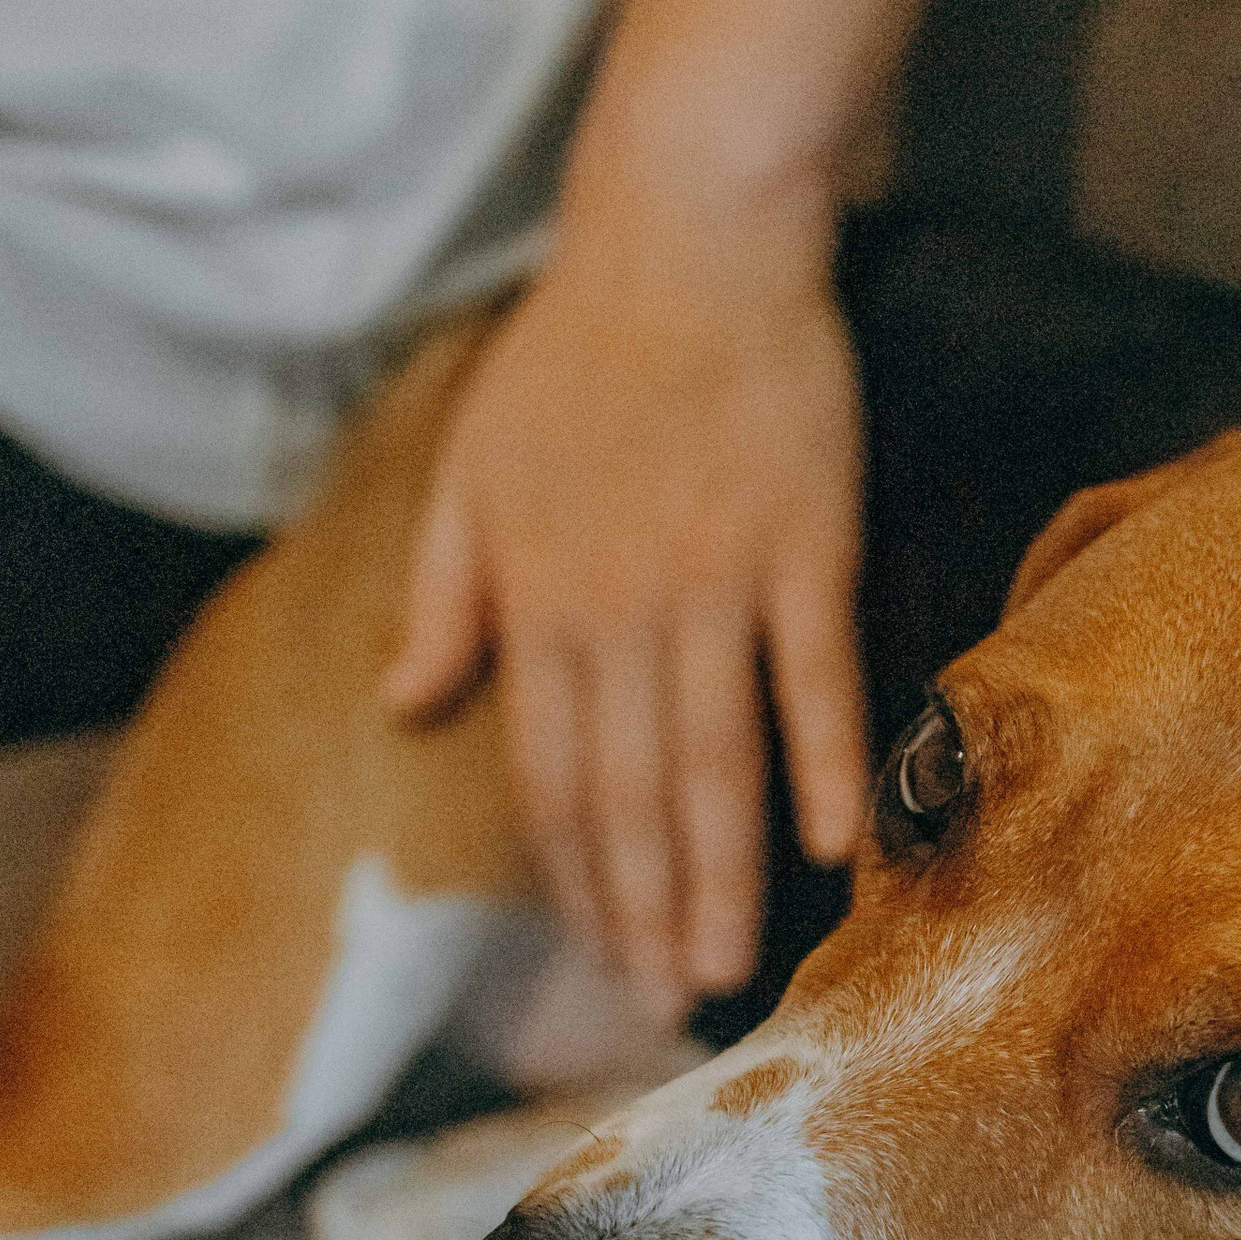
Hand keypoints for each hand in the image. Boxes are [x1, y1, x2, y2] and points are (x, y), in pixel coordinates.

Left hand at [383, 170, 868, 1022]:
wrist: (684, 233)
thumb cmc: (576, 349)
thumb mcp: (473, 468)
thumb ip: (444, 600)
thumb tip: (407, 706)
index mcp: (536, 600)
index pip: (549, 776)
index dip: (576, 878)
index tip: (599, 955)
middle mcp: (616, 610)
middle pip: (629, 796)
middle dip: (643, 913)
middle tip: (666, 1006)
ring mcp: (714, 582)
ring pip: (710, 762)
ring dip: (718, 878)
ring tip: (730, 970)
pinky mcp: (803, 544)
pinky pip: (813, 678)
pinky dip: (823, 765)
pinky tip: (833, 848)